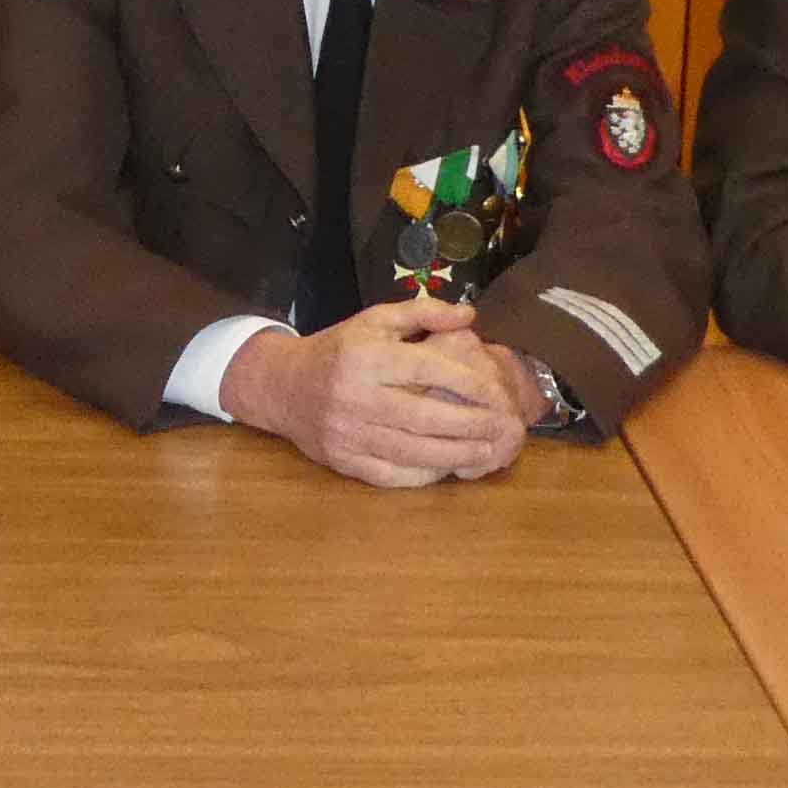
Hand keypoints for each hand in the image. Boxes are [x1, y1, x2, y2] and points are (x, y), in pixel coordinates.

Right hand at [219, 298, 532, 488]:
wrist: (282, 387)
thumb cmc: (339, 350)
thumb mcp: (375, 320)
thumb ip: (422, 313)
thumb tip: (469, 315)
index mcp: (366, 358)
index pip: (430, 370)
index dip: (470, 382)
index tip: (498, 391)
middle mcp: (356, 397)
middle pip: (427, 417)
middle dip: (473, 425)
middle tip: (505, 428)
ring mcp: (348, 434)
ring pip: (414, 451)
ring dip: (458, 454)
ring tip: (489, 452)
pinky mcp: (344, 462)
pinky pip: (393, 474)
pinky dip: (426, 473)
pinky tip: (450, 466)